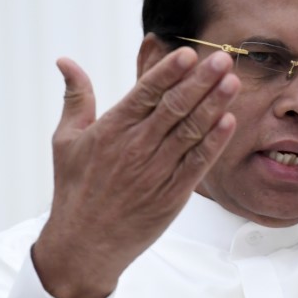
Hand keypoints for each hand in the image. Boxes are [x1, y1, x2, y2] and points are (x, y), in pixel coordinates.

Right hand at [33, 47, 239, 297]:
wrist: (84, 244)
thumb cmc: (75, 189)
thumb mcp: (66, 140)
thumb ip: (76, 98)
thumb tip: (66, 61)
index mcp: (111, 130)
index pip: (145, 93)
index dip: (168, 72)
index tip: (188, 53)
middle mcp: (136, 147)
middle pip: (175, 107)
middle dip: (201, 81)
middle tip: (223, 59)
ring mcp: (156, 171)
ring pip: (191, 131)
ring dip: (214, 105)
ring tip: (232, 82)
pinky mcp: (173, 194)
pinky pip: (198, 163)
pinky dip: (214, 142)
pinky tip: (229, 122)